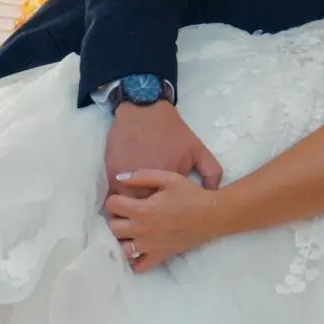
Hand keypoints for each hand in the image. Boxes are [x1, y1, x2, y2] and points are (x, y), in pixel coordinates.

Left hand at [104, 170, 223, 271]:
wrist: (211, 215)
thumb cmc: (190, 194)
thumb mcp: (168, 178)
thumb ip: (142, 176)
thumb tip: (119, 178)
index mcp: (143, 209)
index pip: (112, 205)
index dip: (115, 199)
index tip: (123, 198)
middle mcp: (142, 230)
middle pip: (112, 227)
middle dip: (116, 218)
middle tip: (126, 214)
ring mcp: (150, 246)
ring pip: (121, 249)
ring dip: (122, 240)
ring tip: (129, 232)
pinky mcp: (159, 256)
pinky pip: (139, 266)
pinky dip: (134, 261)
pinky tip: (136, 250)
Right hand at [105, 102, 222, 202]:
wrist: (145, 110)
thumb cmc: (173, 131)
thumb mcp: (198, 150)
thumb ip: (211, 172)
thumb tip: (212, 192)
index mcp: (169, 183)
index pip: (165, 210)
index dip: (164, 212)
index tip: (164, 211)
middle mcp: (147, 185)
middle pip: (143, 212)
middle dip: (145, 213)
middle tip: (147, 211)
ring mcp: (126, 179)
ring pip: (126, 204)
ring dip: (128, 206)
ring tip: (133, 204)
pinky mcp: (111, 171)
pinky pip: (112, 192)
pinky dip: (116, 194)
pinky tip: (122, 192)